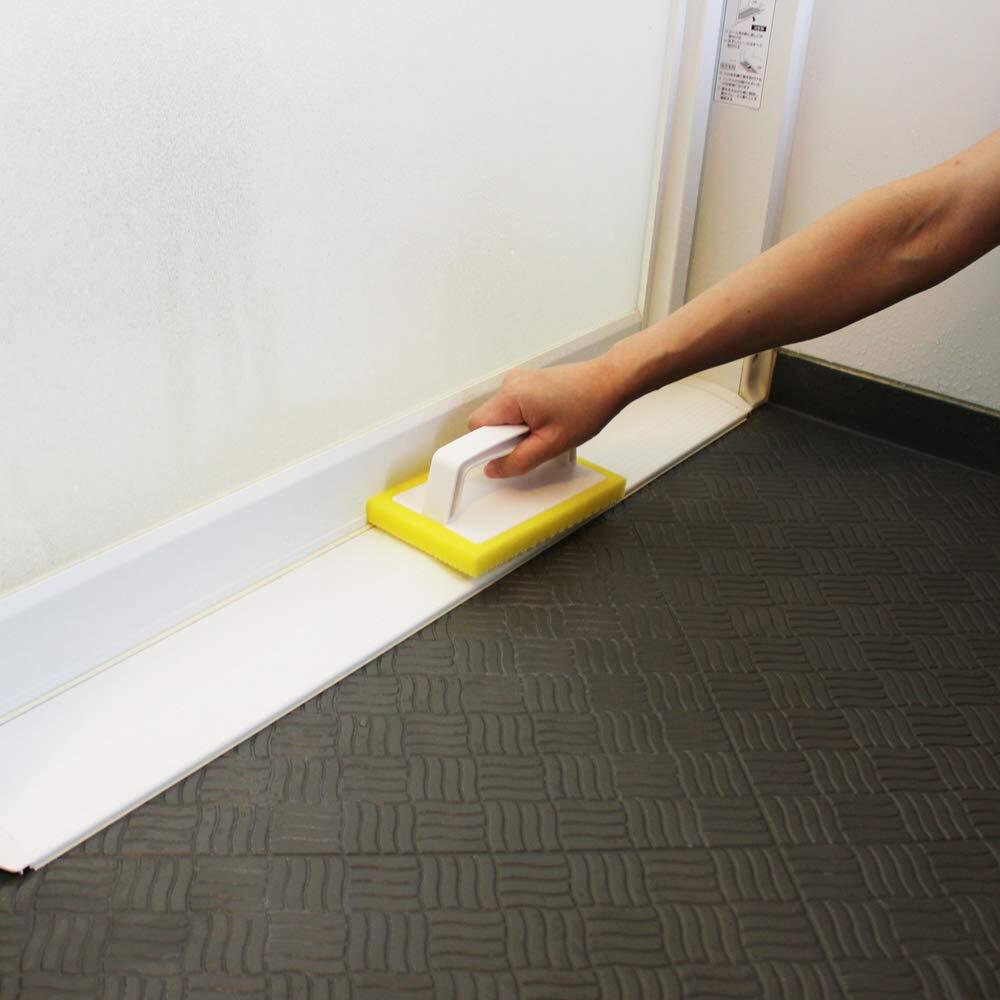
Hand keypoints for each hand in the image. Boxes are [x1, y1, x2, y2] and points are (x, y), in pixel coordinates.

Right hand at [467, 356, 624, 477]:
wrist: (609, 382)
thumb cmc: (587, 406)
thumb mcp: (551, 445)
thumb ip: (518, 461)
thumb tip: (493, 469)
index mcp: (511, 396)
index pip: (476, 426)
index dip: (485, 445)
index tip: (499, 456)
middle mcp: (510, 383)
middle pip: (489, 421)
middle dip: (506, 438)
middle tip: (536, 441)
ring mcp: (518, 380)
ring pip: (502, 416)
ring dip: (518, 429)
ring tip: (547, 428)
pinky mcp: (527, 382)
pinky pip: (513, 407)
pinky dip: (525, 418)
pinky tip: (548, 419)